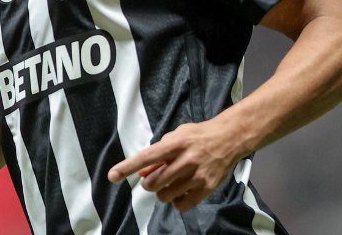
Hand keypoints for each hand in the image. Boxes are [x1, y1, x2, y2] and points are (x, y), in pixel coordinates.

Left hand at [107, 122, 240, 212]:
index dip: (128, 167)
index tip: (112, 176)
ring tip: (170, 183)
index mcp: (176, 143)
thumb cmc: (198, 135)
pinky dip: (176, 201)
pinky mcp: (207, 188)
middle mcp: (186, 160)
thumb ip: (158, 153)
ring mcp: (197, 176)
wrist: (229, 138)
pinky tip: (181, 191)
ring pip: (165, 196)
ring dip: (162, 192)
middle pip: (154, 183)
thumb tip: (142, 173)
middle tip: (154, 178)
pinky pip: (181, 205)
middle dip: (148, 183)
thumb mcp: (176, 136)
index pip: (147, 157)